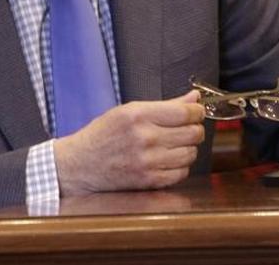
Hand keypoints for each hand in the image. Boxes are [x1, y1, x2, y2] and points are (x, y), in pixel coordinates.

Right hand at [53, 90, 204, 196]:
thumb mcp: (129, 111)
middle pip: (193, 133)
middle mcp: (145, 137)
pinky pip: (181, 173)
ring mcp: (148, 161)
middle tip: (188, 128)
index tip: (196, 112)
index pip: (185, 112)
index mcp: (139, 115)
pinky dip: (180, 166)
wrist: (80, 165)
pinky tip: (168, 160)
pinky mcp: (149, 180)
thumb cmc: (103, 135)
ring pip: (191, 153)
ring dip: (188, 148)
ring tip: (175, 145)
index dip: (197, 112)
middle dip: (195, 129)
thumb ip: (165, 105)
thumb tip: (194, 98)